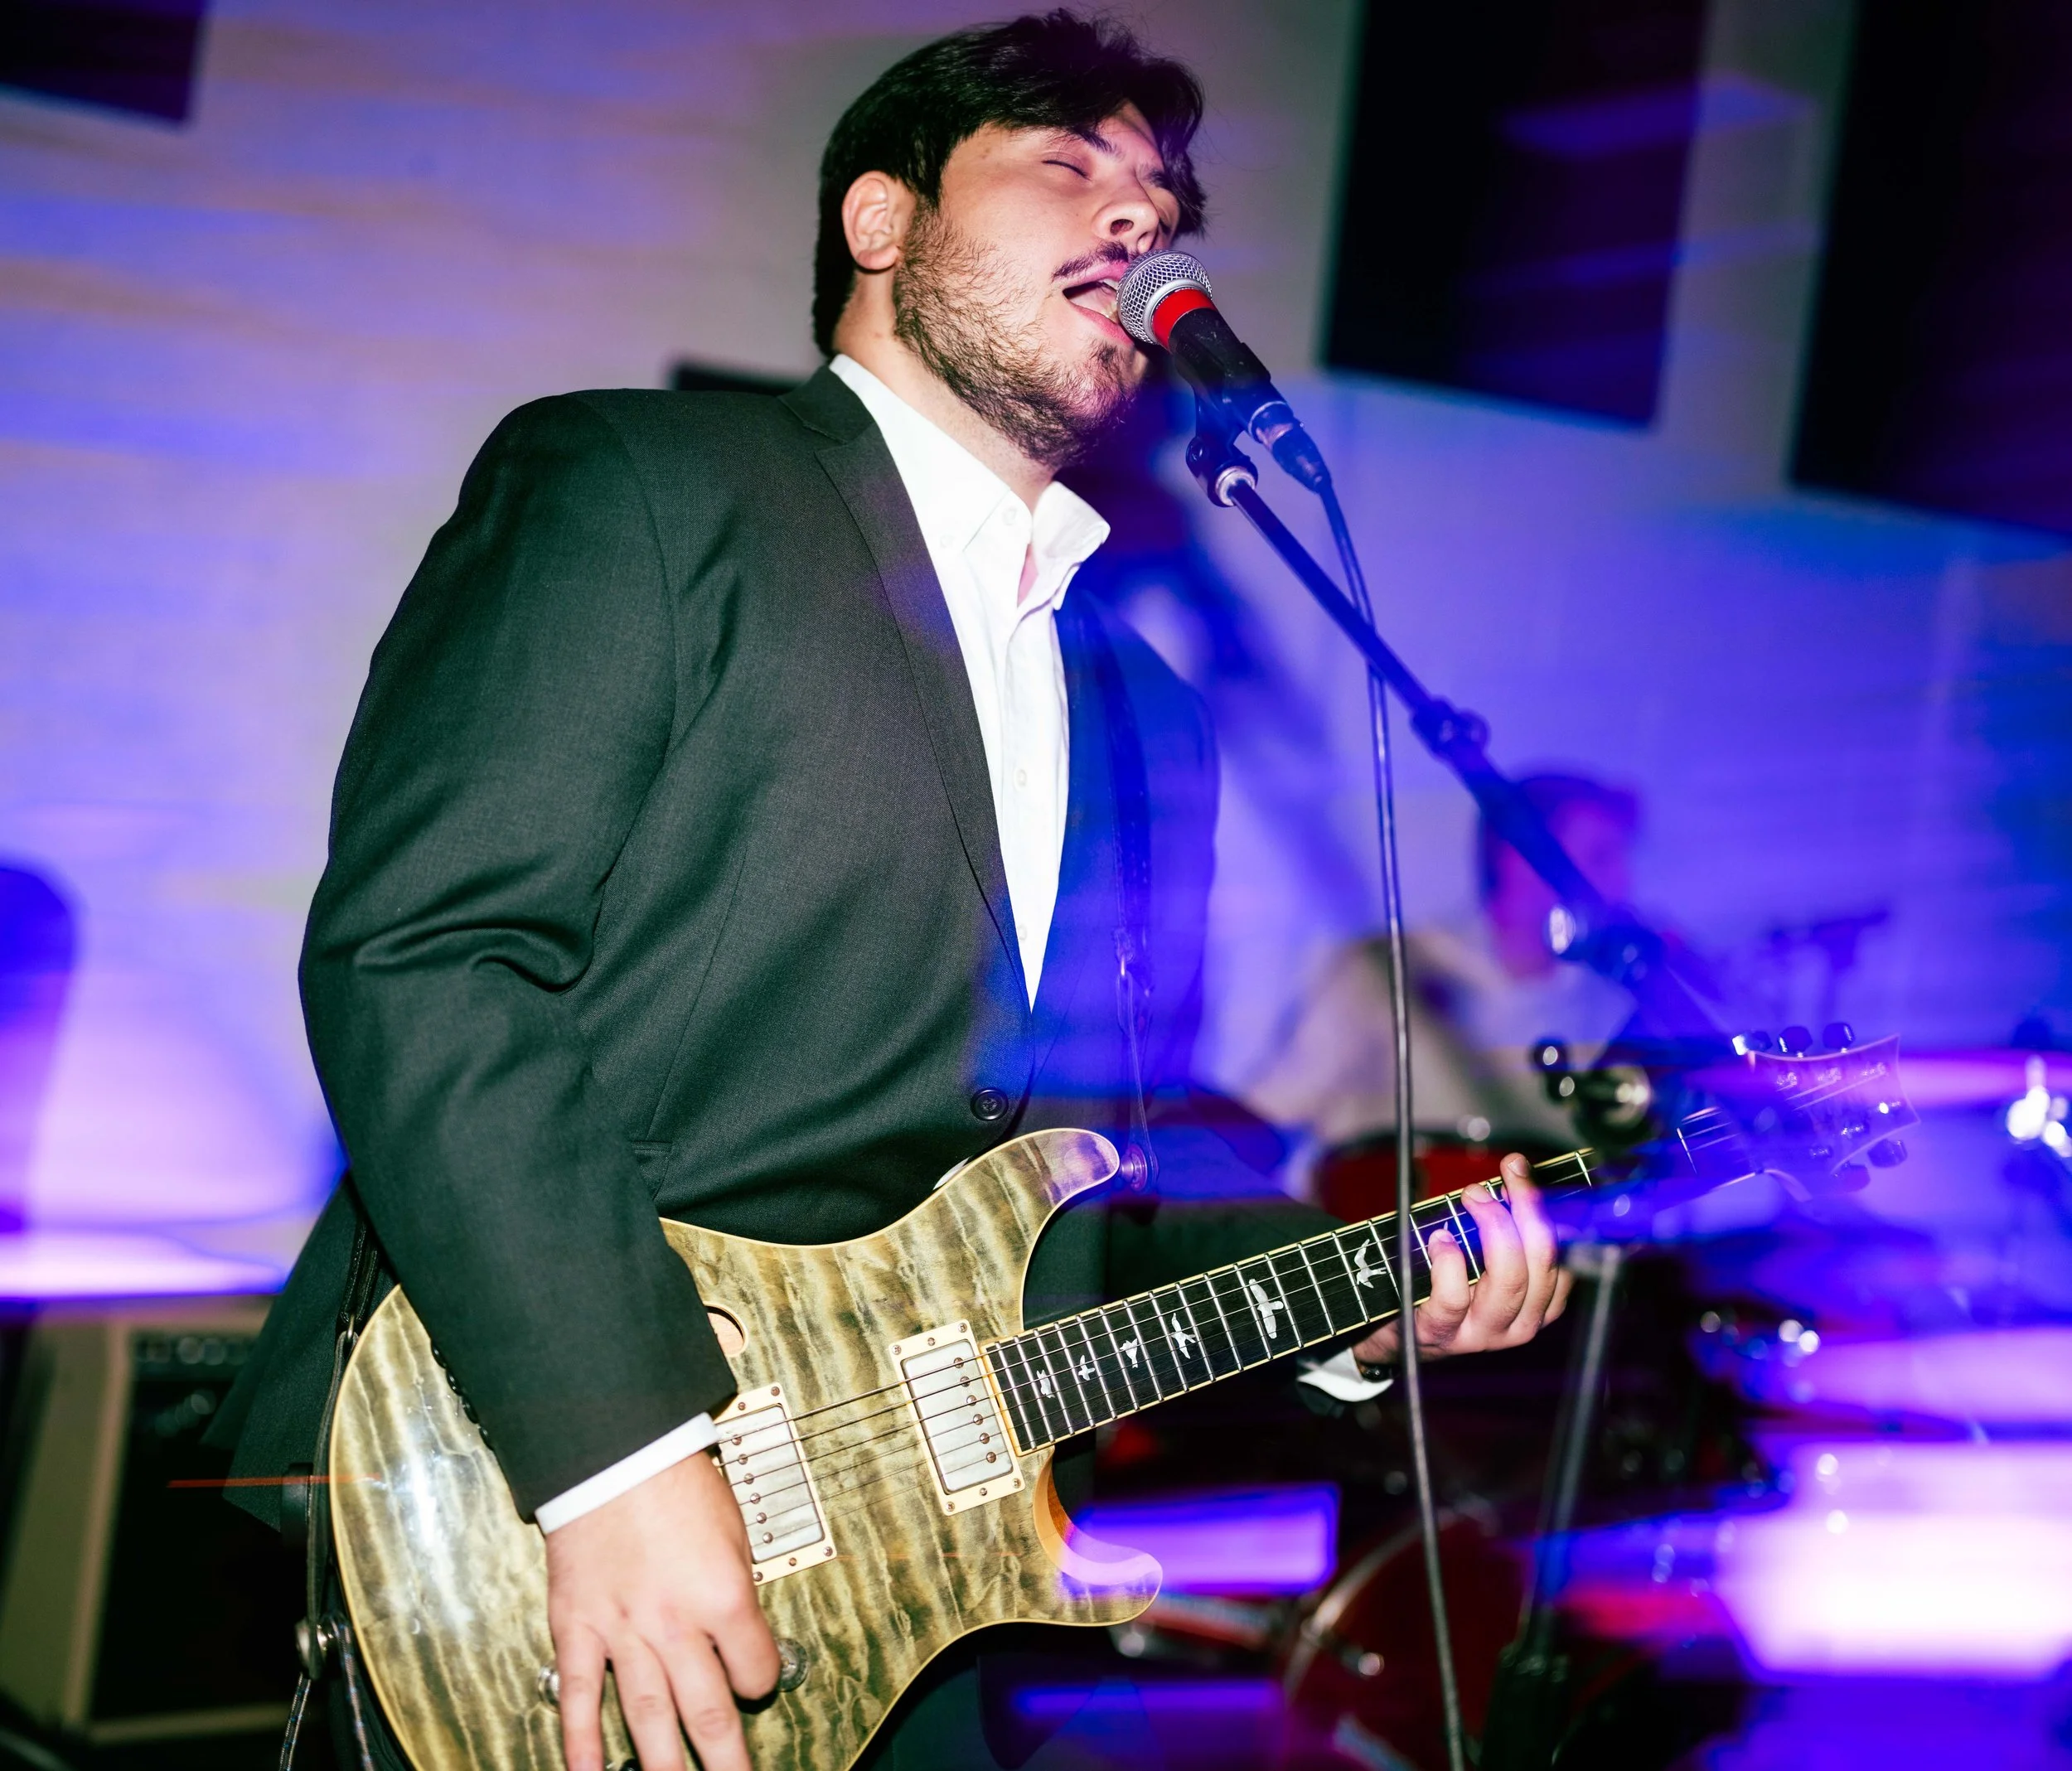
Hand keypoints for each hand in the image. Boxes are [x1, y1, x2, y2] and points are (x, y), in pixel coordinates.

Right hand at [545, 1447, 778, 1770]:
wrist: (612, 1451)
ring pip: (648, 1716)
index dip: (762, 1678)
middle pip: (708, 1712)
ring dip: (664, 1764)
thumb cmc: (677, 1481)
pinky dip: (581, 1739)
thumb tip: (739, 1632)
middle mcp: (676, 1624)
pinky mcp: (579, 1627)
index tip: (757, 1679)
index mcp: (724, 1597)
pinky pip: (580, 1694)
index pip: (756, 1669)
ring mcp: (623, 1631)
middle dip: (727, 1760)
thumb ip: (736, 1589)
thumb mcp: (734, 1530)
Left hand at [1351, 1152, 1570, 1366]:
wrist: (1398, 1332)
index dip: (1545, 1207)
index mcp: (1540, 1304)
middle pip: (1542, 1261)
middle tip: (1492, 1181)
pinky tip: (1439, 1238)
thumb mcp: (1484, 1259)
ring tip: (1469, 1199)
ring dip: (1492, 1226)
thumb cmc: (1444, 1287)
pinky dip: (1449, 1261)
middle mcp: (1521, 1323)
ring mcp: (1483, 1333)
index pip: (1562, 1254)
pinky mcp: (1442, 1333)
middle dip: (1523, 1207)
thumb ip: (1505, 1226)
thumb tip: (1514, 1174)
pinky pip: (1454, 1296)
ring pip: (1509, 1278)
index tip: (1519, 1171)